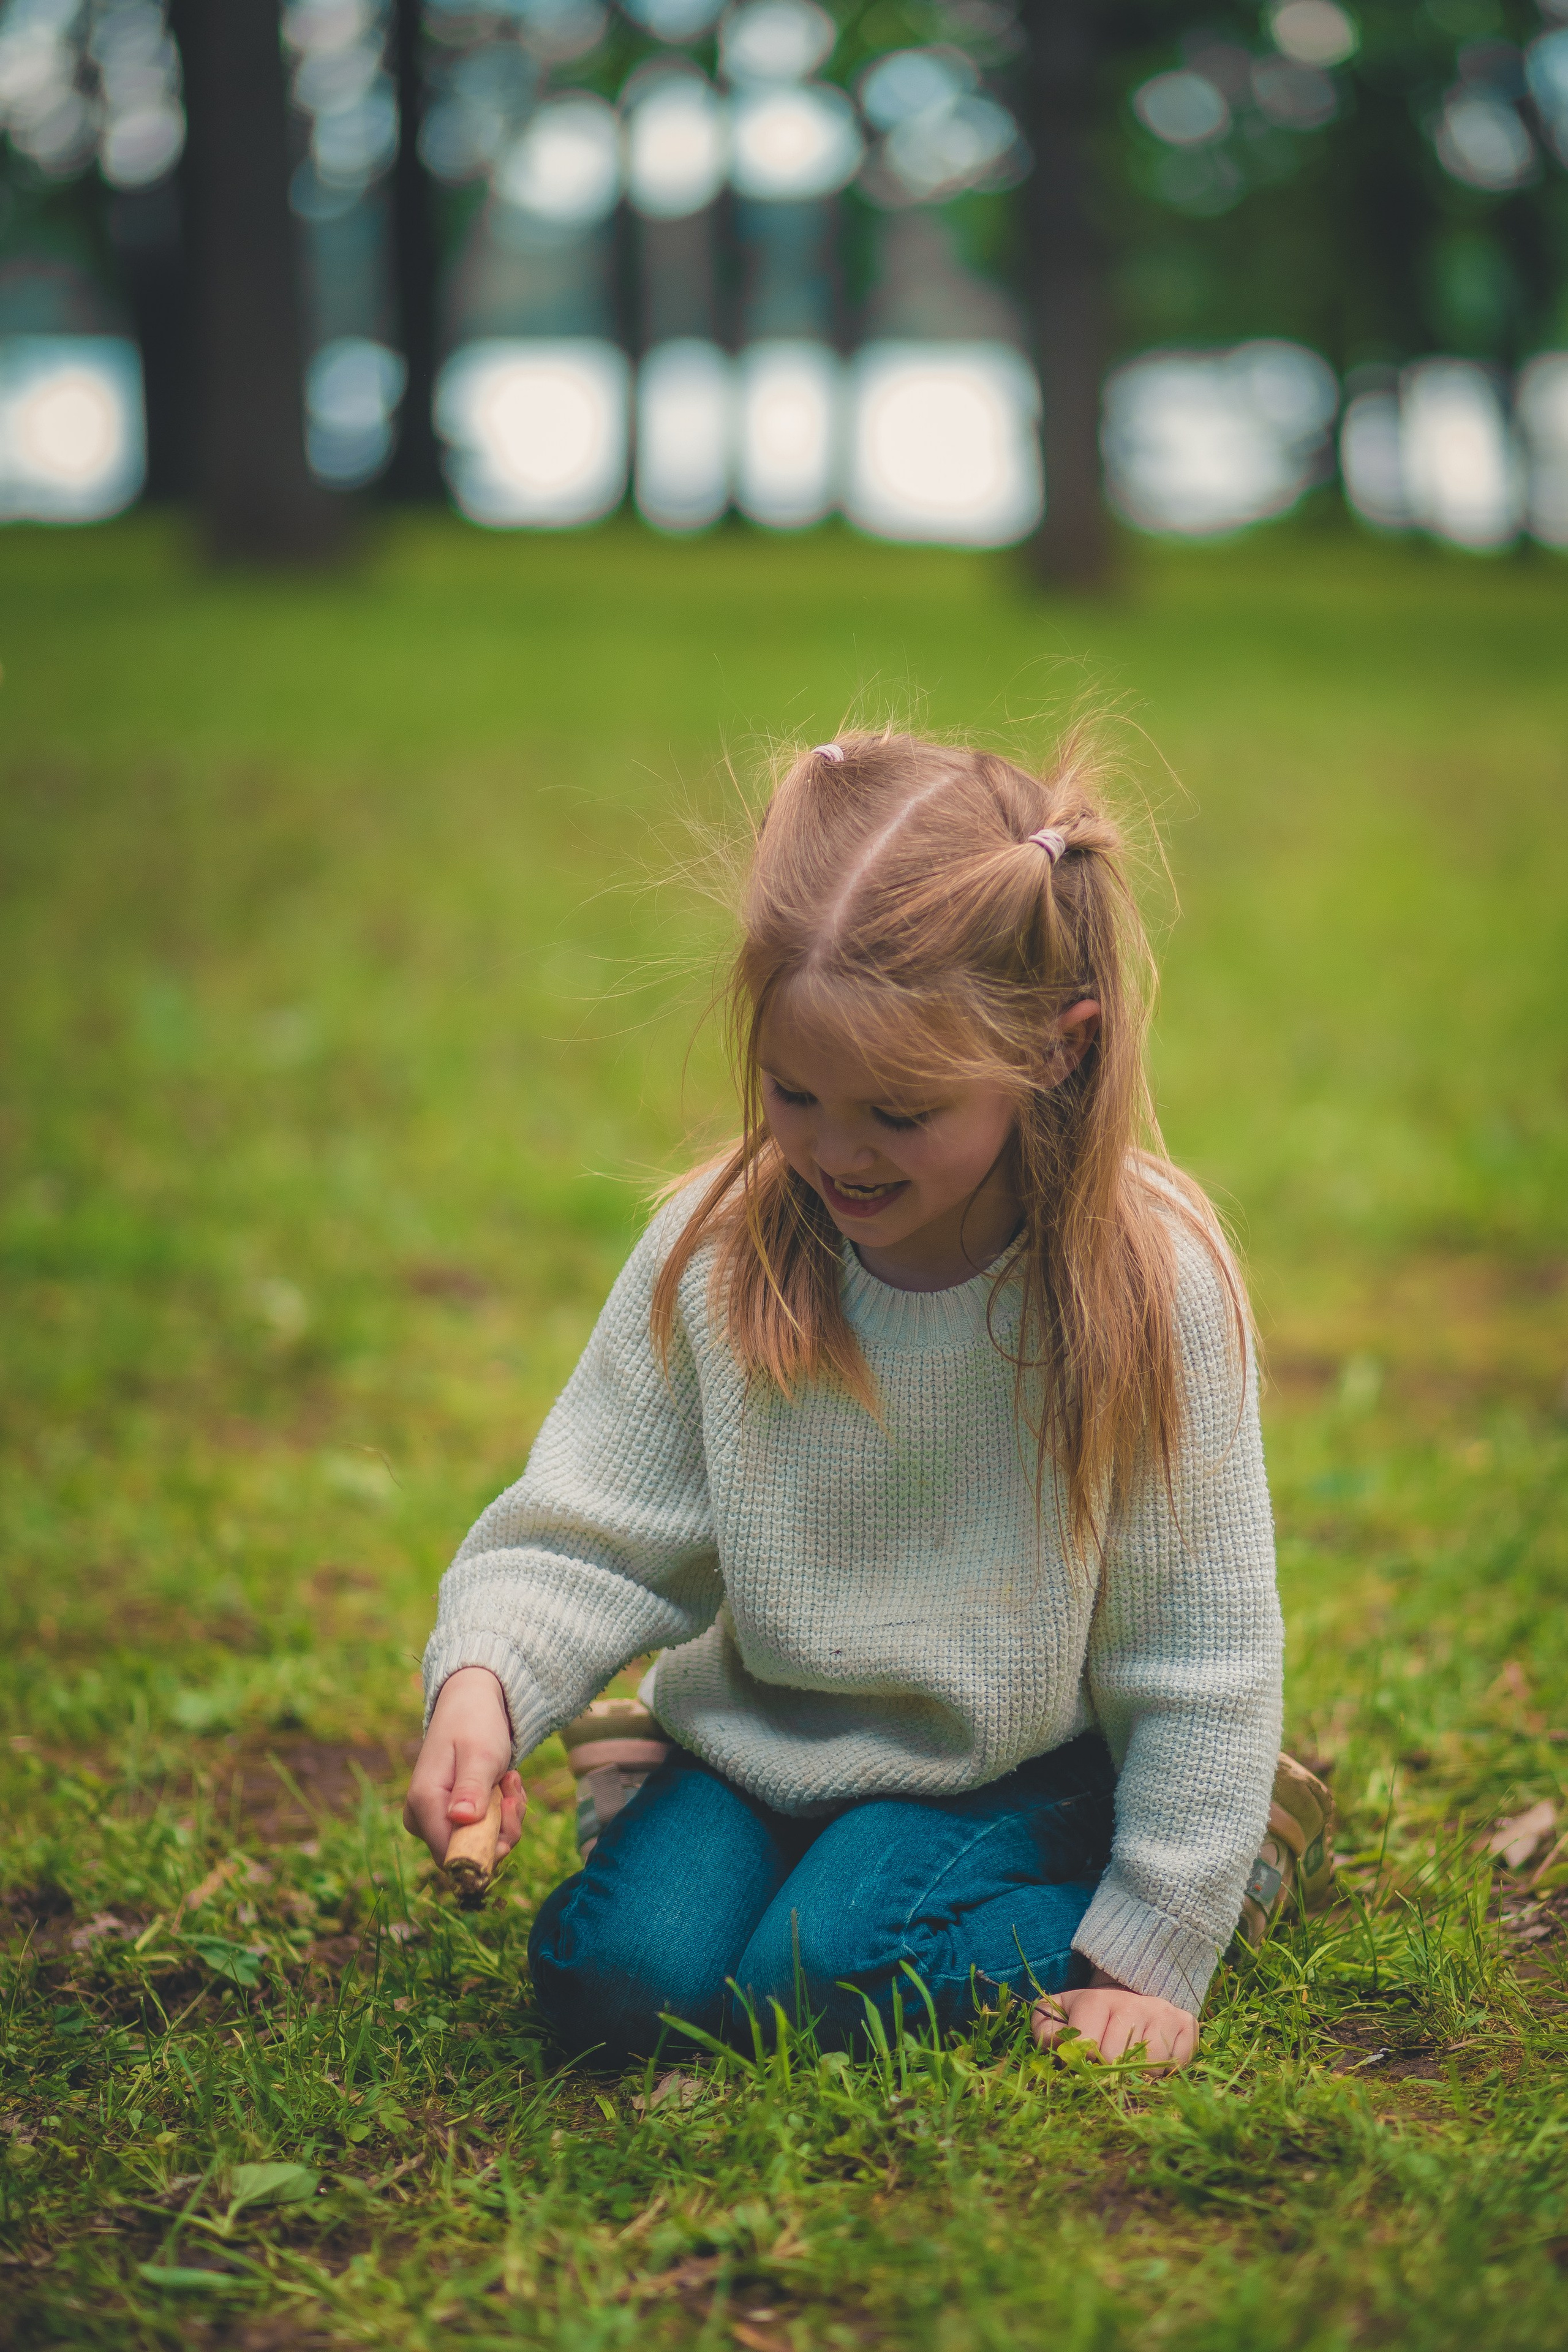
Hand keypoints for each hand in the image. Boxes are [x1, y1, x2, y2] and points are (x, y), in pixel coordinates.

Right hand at [403, 1667, 525, 1869]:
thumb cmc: (474, 1725)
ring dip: (508, 1816)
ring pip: (482, 1843)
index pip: (452, 1856)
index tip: (511, 1813)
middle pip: (470, 1853)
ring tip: (510, 1778)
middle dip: (503, 1828)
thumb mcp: (480, 1752)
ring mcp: (437, 1820)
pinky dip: (505, 1811)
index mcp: (424, 1804)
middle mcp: (424, 1819)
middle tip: (513, 1788)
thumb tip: (461, 1819)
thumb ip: (472, 1787)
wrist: (472, 1705)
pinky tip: (506, 1782)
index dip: (487, 1850)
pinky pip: (486, 1831)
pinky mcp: (453, 1818)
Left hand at [1031, 1966, 1197, 2070]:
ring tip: (1131, 2061)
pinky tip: (1155, 2059)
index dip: (1083, 2063)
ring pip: (1150, 2068)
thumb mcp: (1062, 2012)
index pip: (1085, 2046)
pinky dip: (1166, 2072)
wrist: (1132, 1991)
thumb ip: (1045, 2027)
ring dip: (1139, 2075)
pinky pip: (1177, 2065)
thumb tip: (1056, 2045)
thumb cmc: (1093, 2014)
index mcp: (1096, 2000)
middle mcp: (1132, 2003)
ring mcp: (1162, 2013)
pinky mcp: (1186, 2024)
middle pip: (1118, 2061)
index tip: (1085, 2062)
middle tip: (1109, 2065)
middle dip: (1110, 2072)